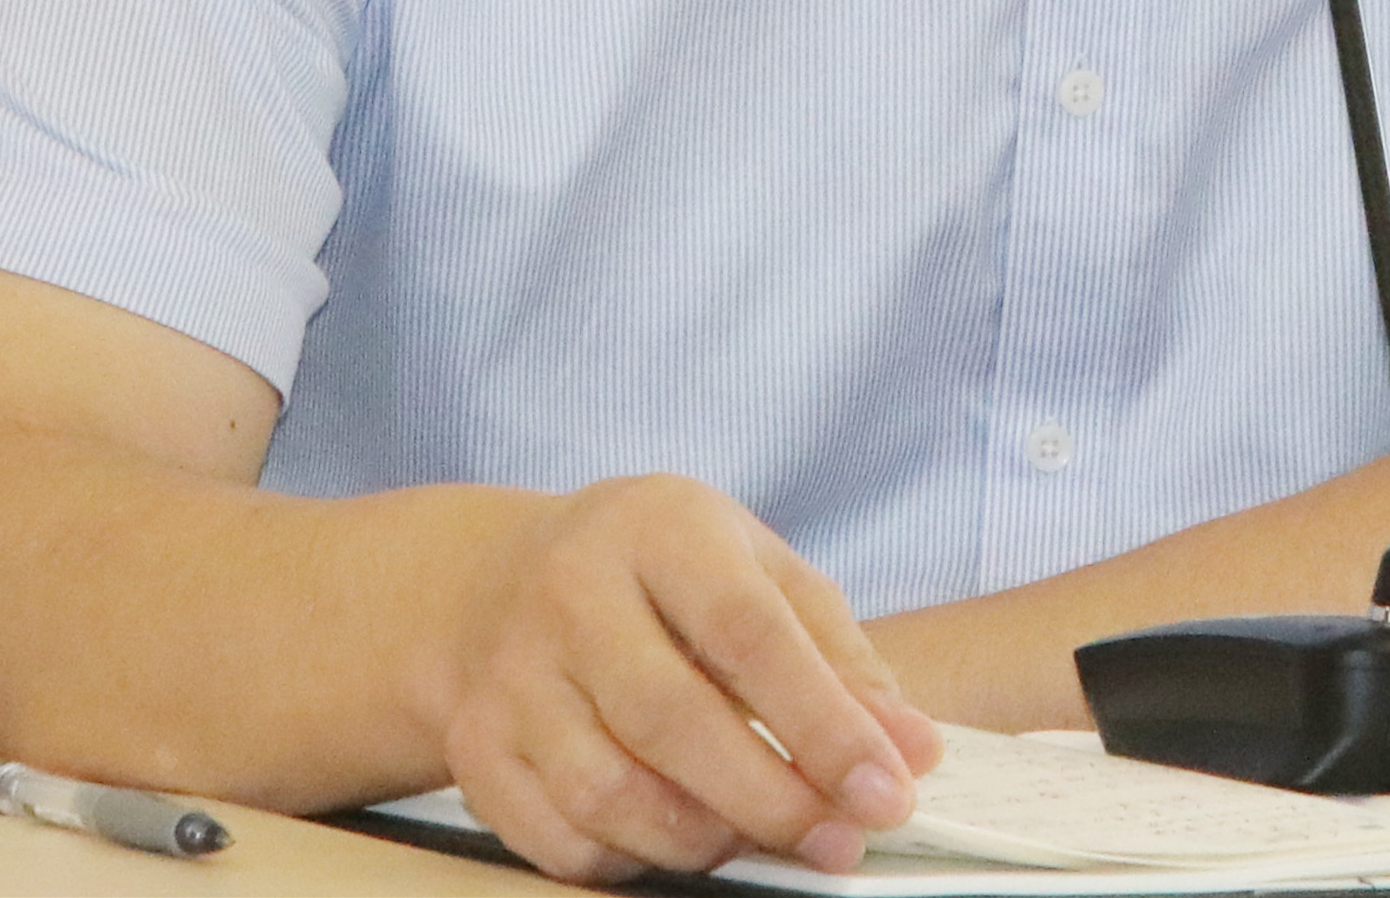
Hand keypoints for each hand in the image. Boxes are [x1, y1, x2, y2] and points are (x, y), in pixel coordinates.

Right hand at [438, 473, 946, 881]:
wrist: (496, 582)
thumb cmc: (656, 575)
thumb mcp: (754, 569)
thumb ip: (838, 656)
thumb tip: (913, 750)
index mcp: (657, 527)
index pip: (747, 630)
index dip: (824, 721)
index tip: (888, 788)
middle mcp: (571, 593)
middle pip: (672, 721)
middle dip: (771, 800)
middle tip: (838, 842)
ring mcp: (511, 675)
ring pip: (610, 795)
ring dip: (705, 840)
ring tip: (762, 838)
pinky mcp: (477, 750)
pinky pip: (561, 841)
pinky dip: (634, 861)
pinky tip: (678, 840)